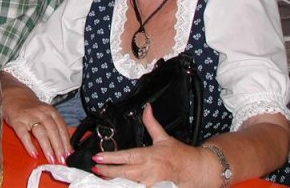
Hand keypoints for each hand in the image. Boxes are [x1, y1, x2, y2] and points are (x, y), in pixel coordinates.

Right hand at [2, 83, 71, 163]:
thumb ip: (54, 127)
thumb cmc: (32, 109)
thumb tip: (63, 146)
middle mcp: (41, 113)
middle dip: (58, 147)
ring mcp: (29, 117)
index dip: (66, 142)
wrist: (15, 96)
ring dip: (47, 147)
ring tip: (51, 158)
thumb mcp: (46, 114)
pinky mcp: (17, 121)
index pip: (61, 127)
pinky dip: (29, 145)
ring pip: (40, 132)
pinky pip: (24, 134)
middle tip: (61, 159)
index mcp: (51, 111)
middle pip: (52, 130)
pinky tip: (34, 153)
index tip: (68, 154)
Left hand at [92, 104, 208, 186]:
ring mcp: (150, 183)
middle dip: (108, 171)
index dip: (111, 158)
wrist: (193, 170)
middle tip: (96, 169)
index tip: (98, 157)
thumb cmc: (178, 154)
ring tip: (101, 178)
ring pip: (128, 184)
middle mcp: (148, 170)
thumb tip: (147, 109)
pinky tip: (116, 185)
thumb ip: (151, 124)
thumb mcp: (163, 137)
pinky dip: (125, 186)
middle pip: (124, 172)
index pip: (127, 156)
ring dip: (114, 182)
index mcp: (149, 155)